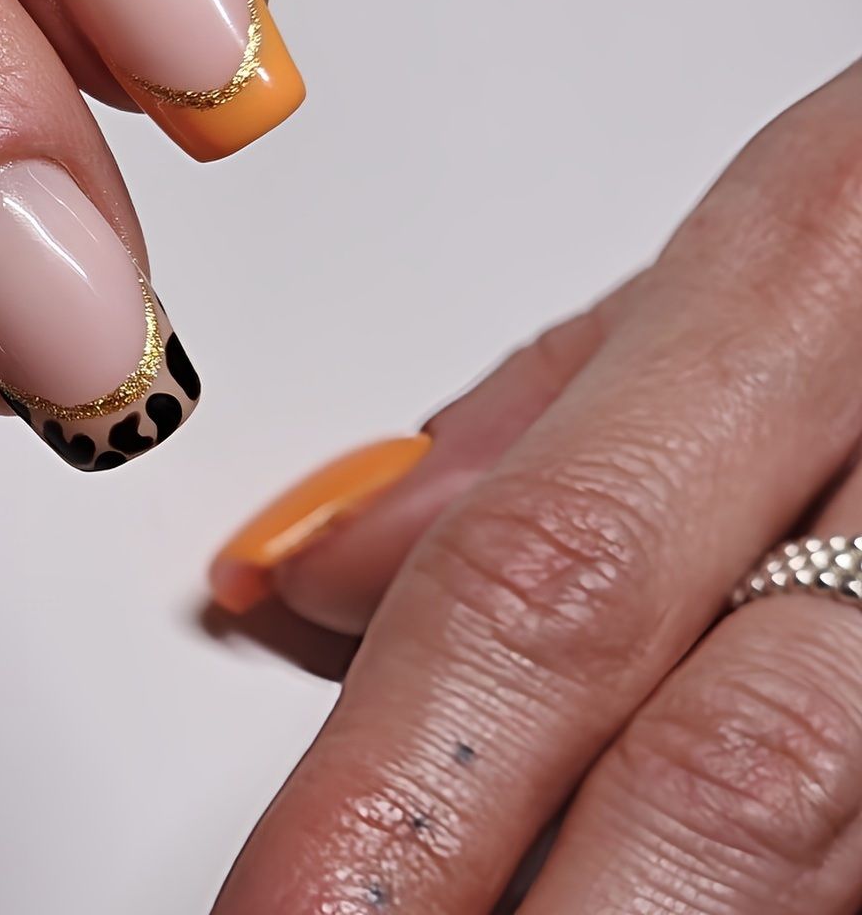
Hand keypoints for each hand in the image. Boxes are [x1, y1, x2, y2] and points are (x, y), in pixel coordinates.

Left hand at [206, 62, 861, 909]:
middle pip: (719, 778)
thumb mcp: (793, 237)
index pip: (561, 576)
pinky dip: (796, 911)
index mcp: (833, 277)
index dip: (402, 779)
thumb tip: (322, 570)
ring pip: (836, 868)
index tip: (278, 912)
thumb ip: (560, 414)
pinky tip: (669, 914)